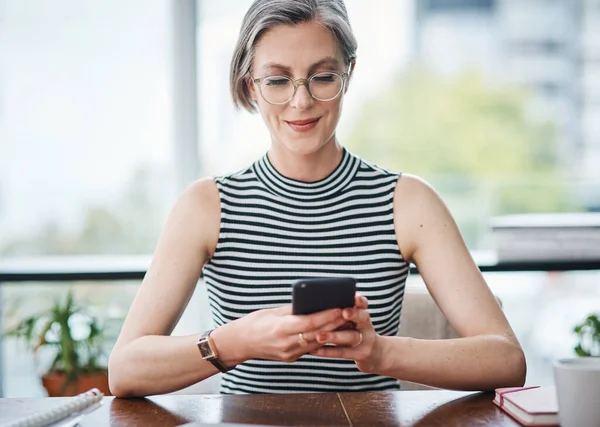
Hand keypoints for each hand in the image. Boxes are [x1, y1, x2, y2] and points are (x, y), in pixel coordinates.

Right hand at [227, 305, 348, 363]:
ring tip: (346, 322)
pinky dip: (321, 339)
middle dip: (335, 324)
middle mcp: (286, 343)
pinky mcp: (290, 358)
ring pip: (317, 343)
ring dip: (332, 333)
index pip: (310, 322)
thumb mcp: (273, 312)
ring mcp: (289, 354)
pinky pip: (310, 348)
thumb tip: (312, 303)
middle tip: (350, 313)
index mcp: (281, 329)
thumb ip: (293, 310)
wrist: (240, 343)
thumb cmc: (254, 323)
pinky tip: (332, 331)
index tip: (340, 307)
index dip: (327, 315)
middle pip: (317, 333)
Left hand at [309, 295, 383, 373]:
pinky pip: (343, 352)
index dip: (360, 300)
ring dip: (334, 336)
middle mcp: (366, 325)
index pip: (364, 304)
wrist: (374, 353)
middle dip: (353, 314)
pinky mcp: (360, 354)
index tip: (354, 297)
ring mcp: (365, 340)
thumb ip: (339, 312)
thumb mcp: (352, 320)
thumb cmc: (353, 331)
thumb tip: (314, 303)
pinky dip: (328, 351)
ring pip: (351, 337)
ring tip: (319, 336)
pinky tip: (315, 350)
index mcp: (363, 313)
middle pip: (362, 317)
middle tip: (344, 312)